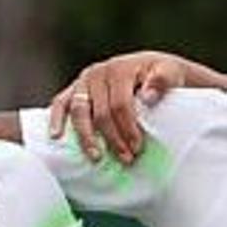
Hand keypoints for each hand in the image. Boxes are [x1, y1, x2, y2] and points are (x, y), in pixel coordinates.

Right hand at [43, 51, 193, 164]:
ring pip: (78, 111)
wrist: (151, 68)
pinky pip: (59, 104)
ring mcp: (83, 81)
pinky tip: (56, 136)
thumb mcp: (171, 72)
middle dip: (112, 138)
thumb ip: (162, 81)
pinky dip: (55, 120)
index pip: (120, 104)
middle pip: (99, 111)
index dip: (127, 128)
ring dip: (86, 137)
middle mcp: (97, 73)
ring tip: (96, 157)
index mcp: (120, 68)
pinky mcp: (73, 89)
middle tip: (125, 158)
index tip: (137, 148)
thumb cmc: (162, 75)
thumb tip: (148, 98)